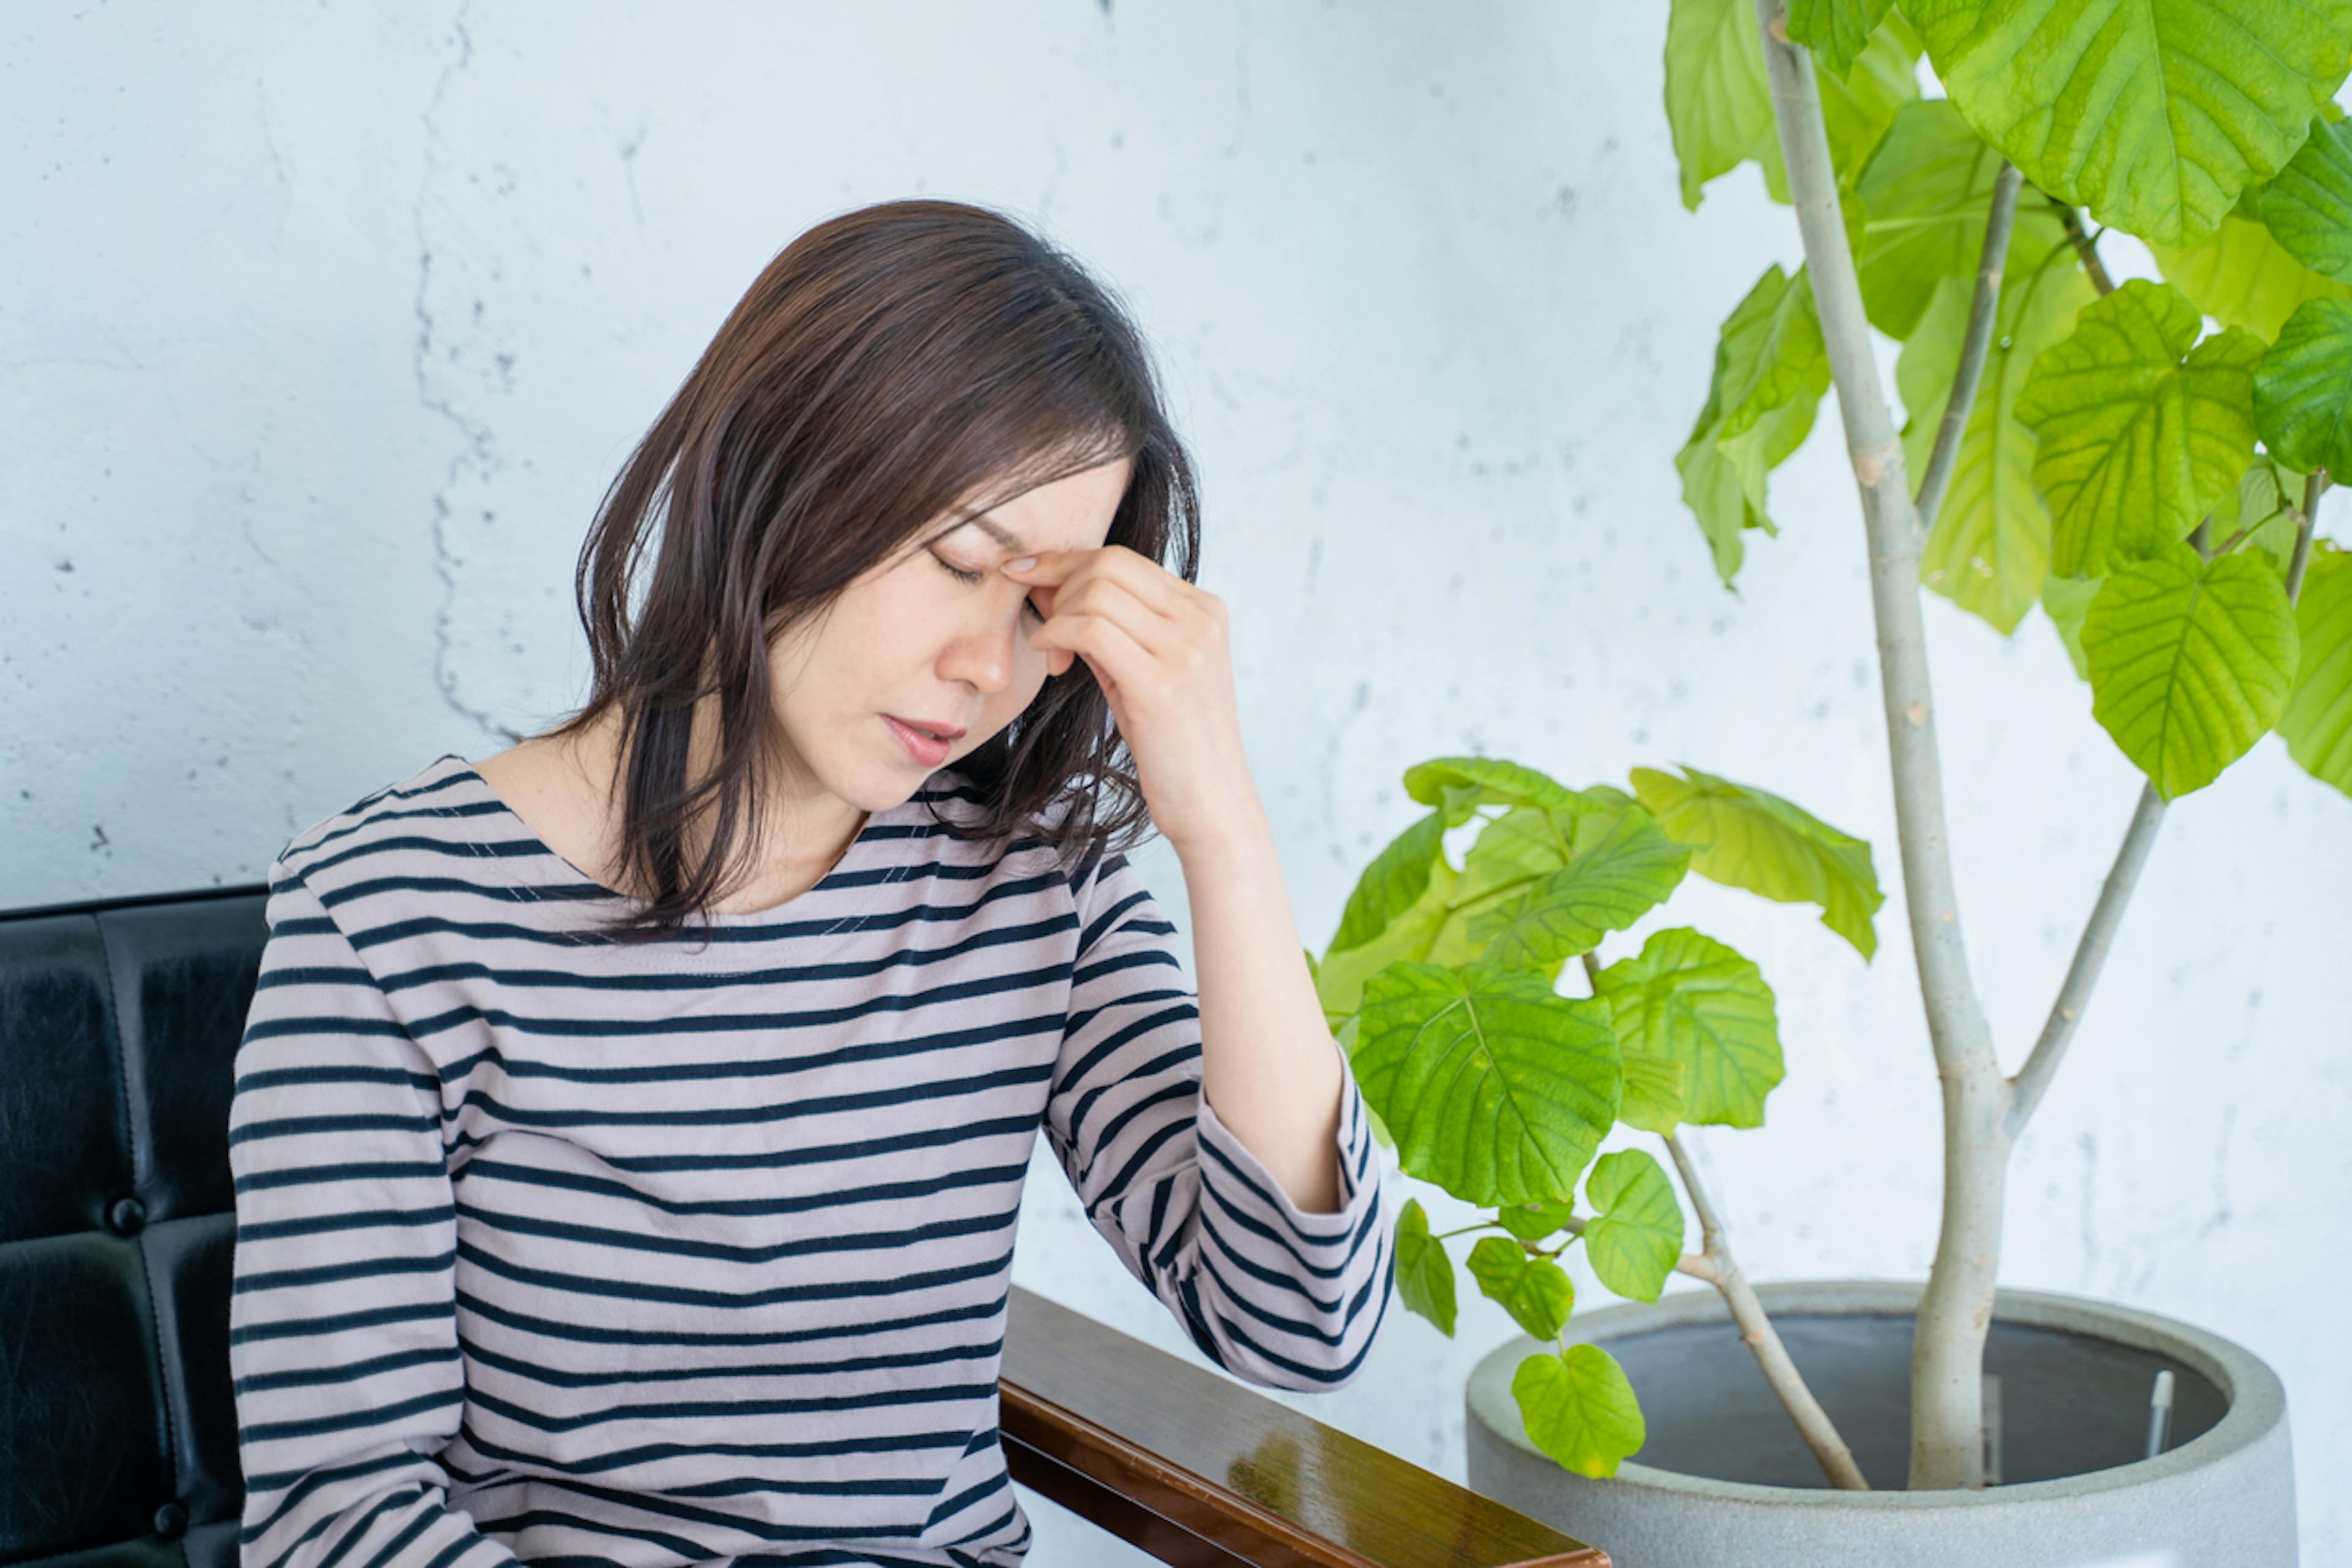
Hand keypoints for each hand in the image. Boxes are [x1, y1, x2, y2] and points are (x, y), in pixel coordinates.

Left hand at [1001, 545, 1260, 853]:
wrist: (1212, 805)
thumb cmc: (1171, 743)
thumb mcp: (1142, 671)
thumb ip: (1107, 626)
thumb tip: (1045, 582)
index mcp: (1203, 609)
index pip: (1122, 559)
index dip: (1064, 561)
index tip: (1023, 572)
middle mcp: (1201, 619)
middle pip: (1107, 565)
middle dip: (1056, 583)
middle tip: (1039, 623)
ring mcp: (1186, 649)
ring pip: (1095, 593)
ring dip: (1055, 615)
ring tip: (1051, 653)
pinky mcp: (1162, 683)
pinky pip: (1090, 629)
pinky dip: (1056, 634)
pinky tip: (1052, 659)